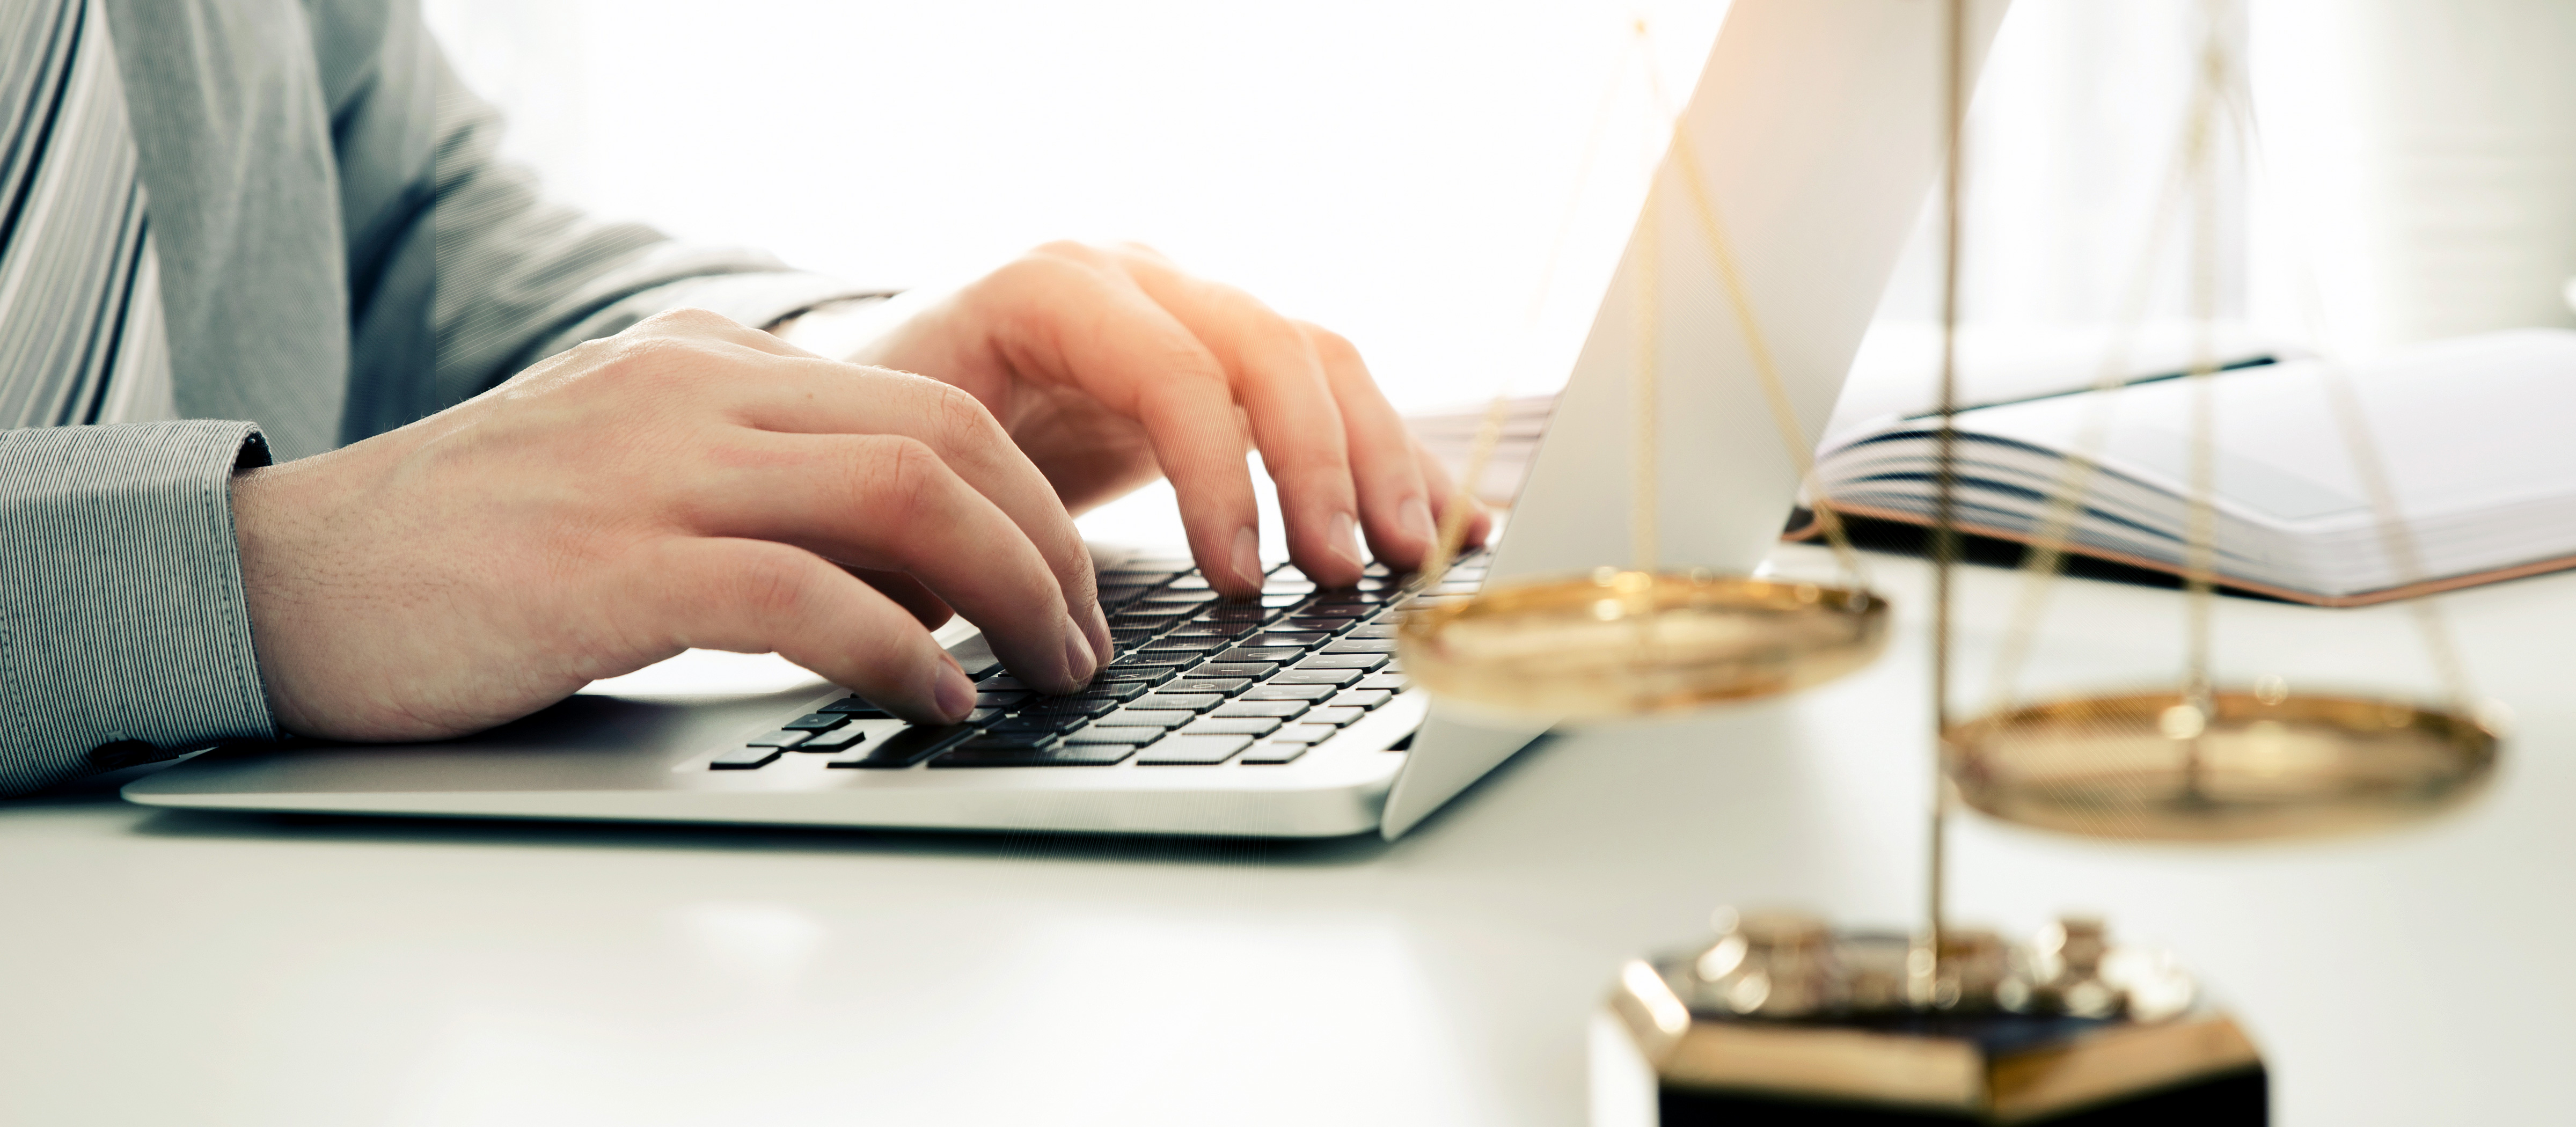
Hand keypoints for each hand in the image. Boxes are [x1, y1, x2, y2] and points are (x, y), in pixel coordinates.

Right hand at [231, 310, 1111, 739]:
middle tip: (1085, 637)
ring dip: (1007, 593)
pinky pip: (802, 596)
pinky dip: (897, 651)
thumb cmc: (469, 552)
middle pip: (941, 440)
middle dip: (1046, 545)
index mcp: (704, 361)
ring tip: (1047, 670)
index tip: (1066, 581)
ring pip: (900, 498)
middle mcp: (690, 391)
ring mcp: (649, 470)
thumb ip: (752, 486)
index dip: (1026, 497)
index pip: (923, 403)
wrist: (282, 580)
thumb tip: (905, 567)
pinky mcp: (607, 567)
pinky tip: (937, 700)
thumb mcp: (629, 472)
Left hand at [843, 242, 1490, 594]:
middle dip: (1325, 465)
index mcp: (1049, 289)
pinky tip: (1446, 520)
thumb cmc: (876, 445)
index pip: (1175, 367)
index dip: (1223, 474)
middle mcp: (1135, 276)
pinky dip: (1388, 456)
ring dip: (1377, 460)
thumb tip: (1059, 633)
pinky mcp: (1225, 360)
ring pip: (1319, 360)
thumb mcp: (901, 471)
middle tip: (1348, 573)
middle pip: (1271, 346)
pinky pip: (1327, 391)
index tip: (1241, 582)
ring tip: (1413, 556)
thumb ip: (975, 529)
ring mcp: (1190, 307)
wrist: (868, 398)